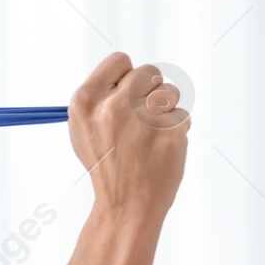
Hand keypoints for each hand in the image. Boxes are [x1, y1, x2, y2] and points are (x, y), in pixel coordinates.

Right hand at [68, 53, 189, 224]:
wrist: (126, 204)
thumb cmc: (106, 164)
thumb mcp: (83, 128)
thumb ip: (100, 97)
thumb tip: (126, 74)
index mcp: (85, 102)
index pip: (119, 60)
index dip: (125, 76)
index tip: (126, 93)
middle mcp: (113, 106)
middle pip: (147, 72)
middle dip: (148, 92)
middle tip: (140, 118)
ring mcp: (143, 118)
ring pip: (169, 91)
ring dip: (165, 109)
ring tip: (150, 134)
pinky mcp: (170, 131)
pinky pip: (181, 115)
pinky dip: (175, 130)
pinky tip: (160, 147)